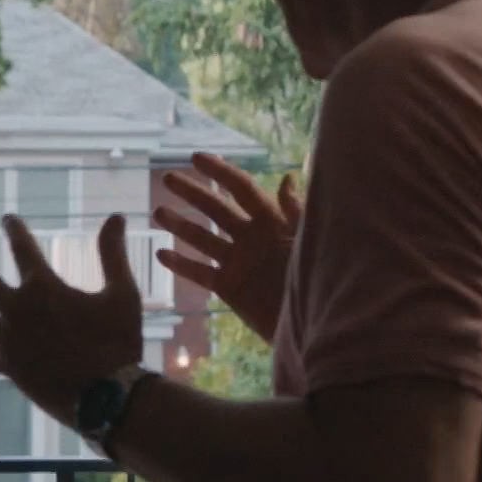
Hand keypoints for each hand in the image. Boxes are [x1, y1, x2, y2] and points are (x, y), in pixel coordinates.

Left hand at [0, 214, 143, 426]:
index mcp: (43, 288)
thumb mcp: (122, 292)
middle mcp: (17, 311)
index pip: (22, 249)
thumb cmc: (118, 342)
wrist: (106, 397)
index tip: (7, 219)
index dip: (14, 230)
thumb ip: (113, 253)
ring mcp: (8, 341)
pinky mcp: (9, 368)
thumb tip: (116, 215)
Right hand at [152, 152, 301, 343]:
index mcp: (272, 221)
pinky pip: (200, 273)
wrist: (317, 323)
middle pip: (216, 209)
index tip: (196, 157)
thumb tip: (288, 178)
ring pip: (202, 238)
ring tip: (158, 212)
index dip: (220, 171)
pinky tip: (161, 254)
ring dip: (180, 224)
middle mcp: (251, 238)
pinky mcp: (230, 287)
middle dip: (192, 192)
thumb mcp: (311, 240)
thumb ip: (296, 212)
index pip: (241, 189)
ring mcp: (238, 262)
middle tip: (168, 177)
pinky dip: (181, 265)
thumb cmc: (322, 279)